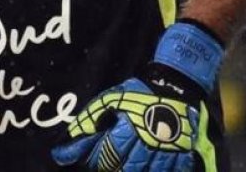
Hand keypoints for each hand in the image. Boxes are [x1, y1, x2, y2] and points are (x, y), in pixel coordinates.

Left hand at [52, 21, 223, 170]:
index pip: (107, 157)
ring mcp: (167, 148)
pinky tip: (153, 168)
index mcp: (129, 127)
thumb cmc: (139, 92)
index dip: (98, 161)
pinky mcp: (183, 151)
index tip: (96, 160)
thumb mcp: (111, 99)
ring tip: (131, 166)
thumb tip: (62, 151)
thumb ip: (88, 121)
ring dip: (138, 171)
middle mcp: (148, 140)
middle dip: (116, 169)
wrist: (176, 83)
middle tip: (112, 164)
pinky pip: (174, 171)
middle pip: (128, 169)